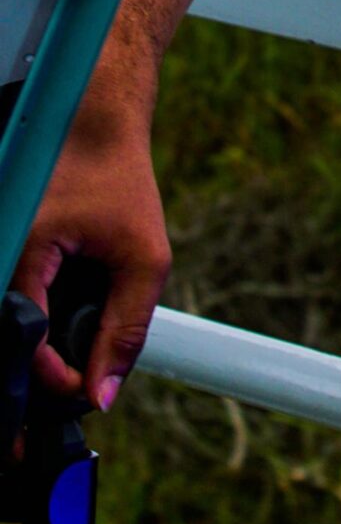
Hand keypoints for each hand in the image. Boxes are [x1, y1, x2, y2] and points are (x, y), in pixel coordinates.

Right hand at [10, 101, 171, 438]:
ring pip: (6, 322)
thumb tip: (103, 392)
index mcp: (23, 252)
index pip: (26, 343)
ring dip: (29, 351)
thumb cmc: (120, 180)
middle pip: (7, 338)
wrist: (94, 124)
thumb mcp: (144, 256)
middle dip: (32, 377)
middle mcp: (0, 252)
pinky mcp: (4, 251)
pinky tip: (46, 340)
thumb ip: (128, 326)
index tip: (83, 392)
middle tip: (61, 399)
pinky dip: (28, 324)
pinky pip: (10, 300)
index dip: (54, 379)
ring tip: (56, 374)